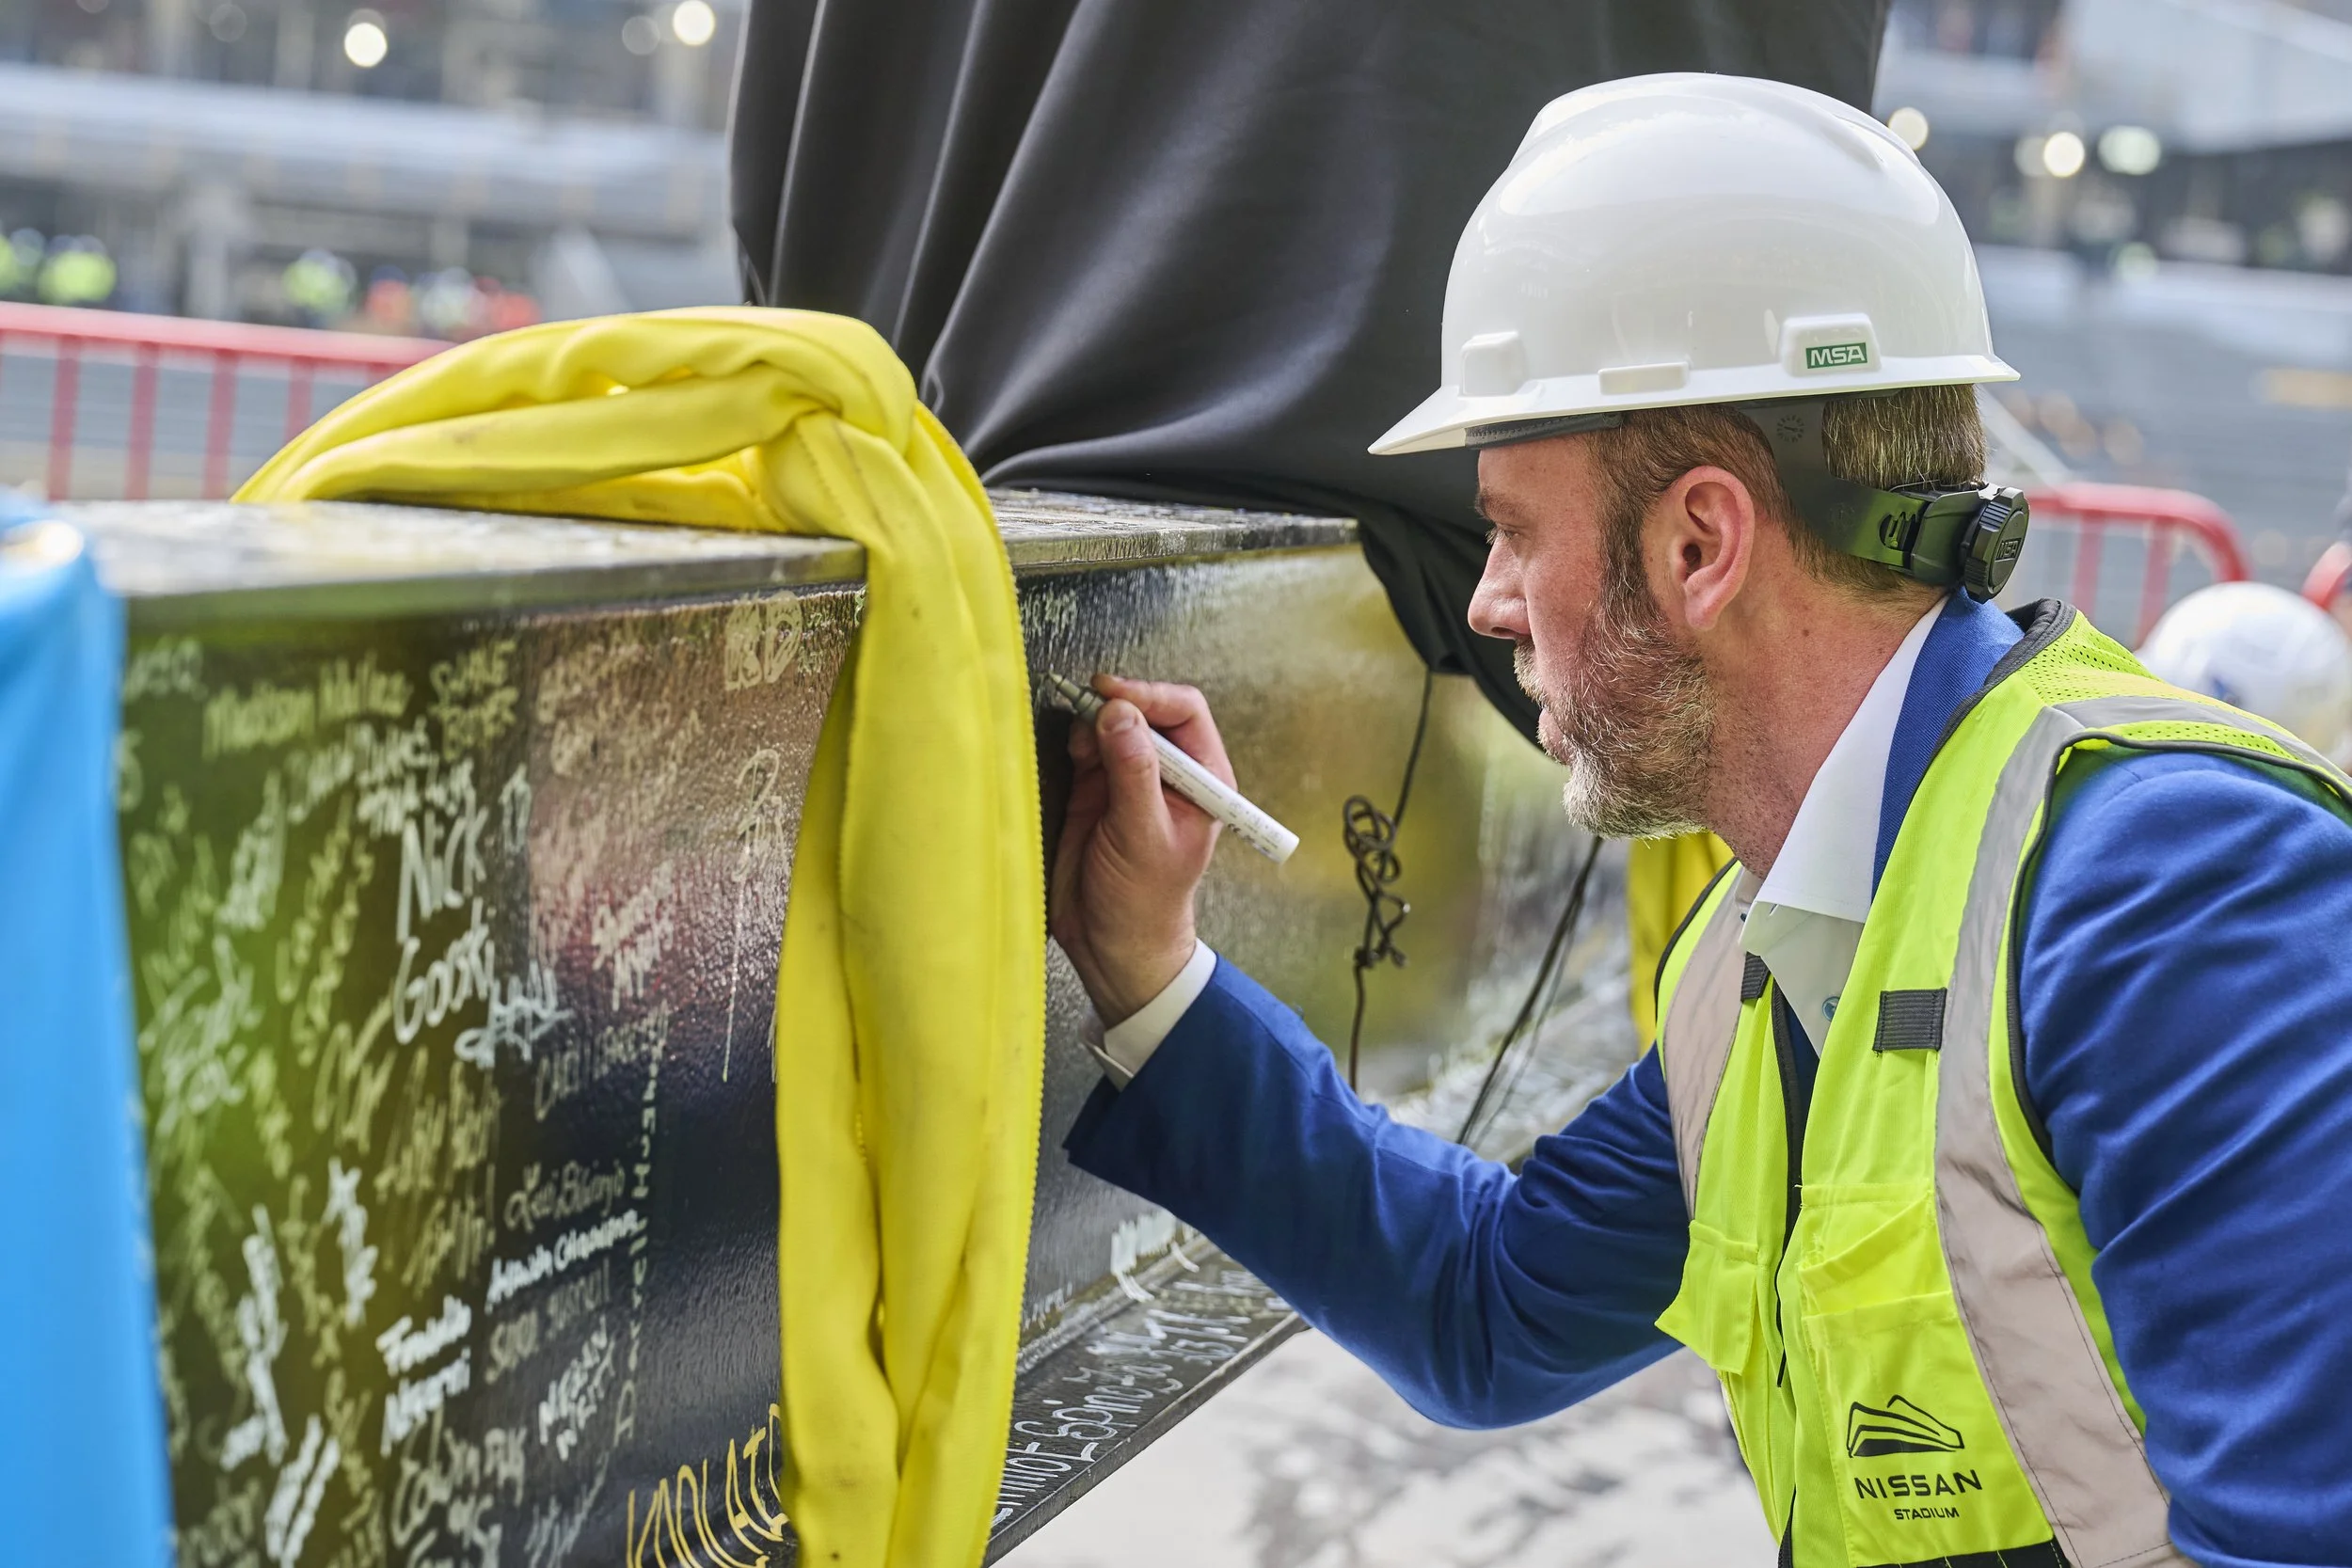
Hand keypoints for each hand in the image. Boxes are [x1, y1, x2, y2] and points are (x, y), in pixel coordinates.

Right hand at [1049, 675, 1233, 1024]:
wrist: (1111, 945)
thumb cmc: (1144, 904)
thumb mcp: (1142, 836)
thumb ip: (1133, 773)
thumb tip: (1121, 715)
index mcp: (1202, 781)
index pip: (1184, 712)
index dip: (1149, 696)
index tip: (1112, 695)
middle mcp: (1168, 773)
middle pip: (1146, 710)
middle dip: (1116, 704)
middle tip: (1085, 707)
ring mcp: (1130, 779)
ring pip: (1112, 724)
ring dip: (1091, 721)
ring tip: (1078, 740)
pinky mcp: (1096, 790)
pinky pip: (1086, 747)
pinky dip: (1075, 740)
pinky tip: (1071, 752)